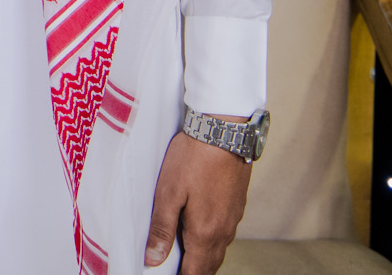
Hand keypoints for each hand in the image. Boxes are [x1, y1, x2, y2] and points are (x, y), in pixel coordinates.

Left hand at [144, 123, 251, 271]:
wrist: (224, 131)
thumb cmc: (193, 159)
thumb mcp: (168, 193)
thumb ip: (162, 228)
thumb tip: (154, 259)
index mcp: (205, 232)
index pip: (196, 272)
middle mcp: (224, 231)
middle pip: (210, 265)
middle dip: (194, 272)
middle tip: (177, 270)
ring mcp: (233, 218)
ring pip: (219, 250)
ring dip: (204, 258)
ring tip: (186, 257)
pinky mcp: (237, 205)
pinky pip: (225, 234)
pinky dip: (212, 242)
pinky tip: (200, 232)